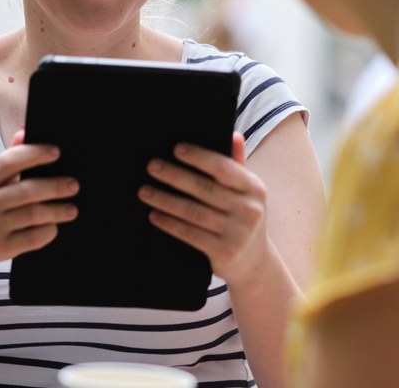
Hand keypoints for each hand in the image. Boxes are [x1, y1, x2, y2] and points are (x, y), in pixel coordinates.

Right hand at [0, 131, 78, 279]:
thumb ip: (8, 160)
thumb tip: (25, 133)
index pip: (8, 161)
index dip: (34, 154)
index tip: (56, 152)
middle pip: (27, 190)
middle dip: (54, 186)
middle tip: (73, 185)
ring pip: (33, 215)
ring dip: (57, 211)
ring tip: (72, 209)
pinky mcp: (1, 248)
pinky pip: (32, 238)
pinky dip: (48, 231)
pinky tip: (55, 227)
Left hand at [139, 132, 272, 285]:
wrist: (255, 263)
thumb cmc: (243, 218)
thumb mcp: (247, 193)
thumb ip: (237, 164)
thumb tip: (233, 134)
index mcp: (254, 188)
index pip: (224, 168)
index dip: (199, 157)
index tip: (176, 149)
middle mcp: (249, 209)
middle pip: (204, 189)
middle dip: (175, 176)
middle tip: (152, 166)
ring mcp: (238, 233)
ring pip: (193, 212)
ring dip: (165, 200)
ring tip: (144, 191)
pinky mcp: (224, 252)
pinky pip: (190, 234)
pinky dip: (169, 223)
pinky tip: (154, 215)